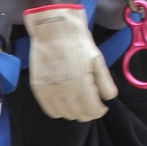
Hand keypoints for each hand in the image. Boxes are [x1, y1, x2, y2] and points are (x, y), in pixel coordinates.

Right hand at [24, 4, 117, 121]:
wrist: (53, 30)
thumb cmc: (77, 43)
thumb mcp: (97, 60)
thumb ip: (105, 83)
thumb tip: (108, 99)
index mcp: (82, 85)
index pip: (92, 111)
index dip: (99, 111)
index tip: (102, 107)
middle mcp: (65, 92)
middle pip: (79, 115)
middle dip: (88, 113)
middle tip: (91, 105)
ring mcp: (49, 91)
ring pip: (64, 114)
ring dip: (73, 112)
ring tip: (78, 102)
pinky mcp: (38, 88)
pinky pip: (49, 109)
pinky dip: (58, 110)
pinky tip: (64, 102)